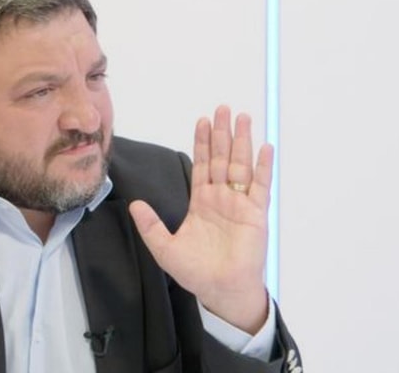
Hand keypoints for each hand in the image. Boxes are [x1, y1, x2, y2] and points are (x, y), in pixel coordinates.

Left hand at [129, 106, 272, 333]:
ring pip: (241, 166)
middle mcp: (222, 198)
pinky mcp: (256, 214)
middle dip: (222, 134)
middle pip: (222, 158)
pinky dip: (263, 167)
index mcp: (201, 202)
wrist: (220, 290)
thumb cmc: (195, 271)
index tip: (202, 120)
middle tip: (222, 108)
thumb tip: (134, 204)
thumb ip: (150, 225)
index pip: (202, 165)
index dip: (202, 143)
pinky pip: (261, 186)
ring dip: (242, 142)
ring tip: (242, 118)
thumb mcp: (164, 247)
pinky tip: (264, 148)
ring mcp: (240, 204)